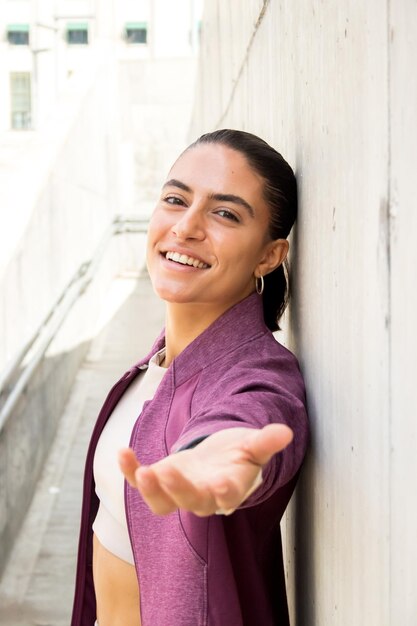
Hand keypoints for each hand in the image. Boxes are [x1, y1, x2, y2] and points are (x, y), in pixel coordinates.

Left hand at [118, 424, 292, 516]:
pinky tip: (123, 452)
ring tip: (143, 470)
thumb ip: (266, 441)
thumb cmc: (238, 456)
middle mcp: (202, 496)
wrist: (218, 462)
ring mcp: (178, 491)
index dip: (225, 493)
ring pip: (162, 503)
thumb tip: (285, 432)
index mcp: (228, 488)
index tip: (223, 487)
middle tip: (166, 472)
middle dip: (178, 489)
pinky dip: (130, 471)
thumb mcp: (253, 446)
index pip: (227, 496)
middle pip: (190, 501)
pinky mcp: (160, 482)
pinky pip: (141, 481)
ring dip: (150, 489)